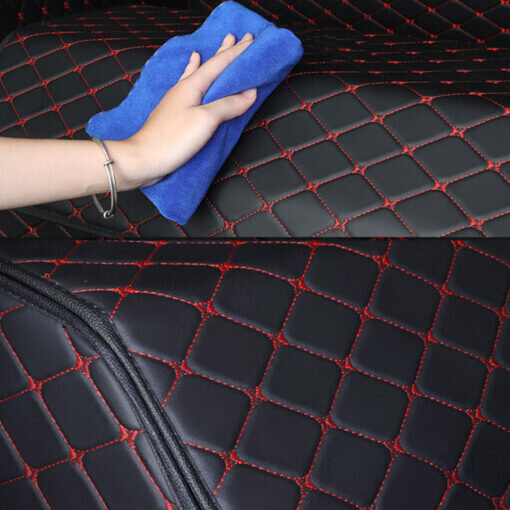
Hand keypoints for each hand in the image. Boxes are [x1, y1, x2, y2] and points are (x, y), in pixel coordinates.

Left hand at [115, 32, 256, 189]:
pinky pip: (190, 87)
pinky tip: (191, 70)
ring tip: (219, 48)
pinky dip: (194, 74)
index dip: (237, 52)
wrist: (144, 159)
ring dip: (211, 61)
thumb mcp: (206, 120)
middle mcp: (184, 89)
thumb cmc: (172, 139)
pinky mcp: (175, 115)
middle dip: (225, 51)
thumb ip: (228, 105)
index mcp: (192, 86)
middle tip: (238, 37)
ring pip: (200, 74)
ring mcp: (178, 101)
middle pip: (209, 65)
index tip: (251, 41)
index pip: (219, 64)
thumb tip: (249, 94)